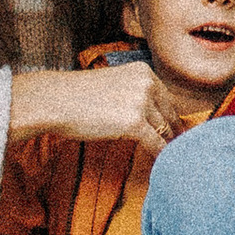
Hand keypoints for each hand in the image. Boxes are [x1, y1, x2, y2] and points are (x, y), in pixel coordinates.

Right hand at [9, 65, 182, 153]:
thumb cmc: (79, 96)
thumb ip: (135, 94)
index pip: (167, 98)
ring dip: (167, 144)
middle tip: (178, 147)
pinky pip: (156, 143)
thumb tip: (153, 116)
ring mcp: (141, 103)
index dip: (171, 117)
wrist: (56, 101)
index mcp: (143, 72)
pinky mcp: (134, 123)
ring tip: (171, 157)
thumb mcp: (114, 84)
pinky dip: (159, 154)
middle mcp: (147, 84)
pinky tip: (160, 163)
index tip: (175, 131)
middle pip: (170, 114)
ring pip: (164, 130)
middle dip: (173, 132)